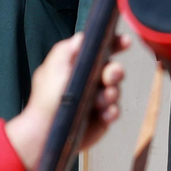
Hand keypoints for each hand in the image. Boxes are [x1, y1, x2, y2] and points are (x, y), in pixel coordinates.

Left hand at [4, 32, 130, 170]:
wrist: (45, 133)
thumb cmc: (45, 101)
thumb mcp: (53, 68)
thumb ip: (68, 50)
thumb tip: (83, 37)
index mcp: (78, 66)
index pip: (101, 50)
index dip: (115, 44)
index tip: (125, 41)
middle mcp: (90, 81)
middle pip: (113, 69)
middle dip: (115, 71)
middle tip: (110, 77)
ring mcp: (98, 99)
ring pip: (116, 90)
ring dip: (111, 94)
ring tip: (99, 101)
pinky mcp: (102, 117)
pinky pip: (115, 110)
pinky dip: (111, 111)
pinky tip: (103, 114)